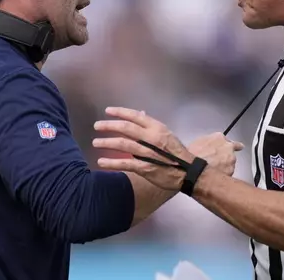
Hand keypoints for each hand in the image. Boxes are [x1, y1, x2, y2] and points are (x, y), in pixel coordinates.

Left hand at [93, 107, 240, 190]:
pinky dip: (111, 162)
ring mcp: (148, 153)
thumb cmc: (177, 152)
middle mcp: (151, 138)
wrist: (188, 172)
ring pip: (123, 144)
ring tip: (95, 142)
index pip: (136, 116)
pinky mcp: (145, 167)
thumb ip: (151, 125)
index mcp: (157, 128)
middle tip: (97, 125)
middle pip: (126, 128)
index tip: (108, 111)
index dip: (120, 112)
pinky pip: (125, 163)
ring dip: (107, 142)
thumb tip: (139, 113)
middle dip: (109, 125)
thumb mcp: (166, 134)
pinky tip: (101, 162)